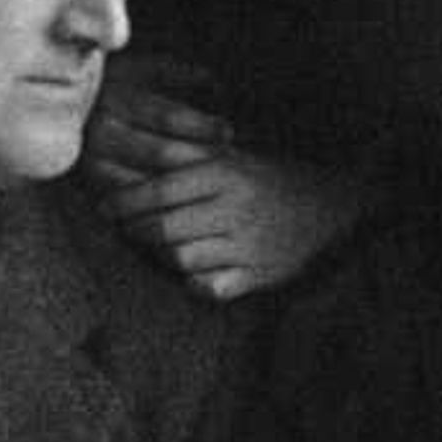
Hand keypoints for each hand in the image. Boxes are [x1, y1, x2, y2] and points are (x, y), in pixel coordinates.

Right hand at [80, 59, 235, 190]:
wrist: (57, 109)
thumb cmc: (113, 85)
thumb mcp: (140, 69)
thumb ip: (176, 72)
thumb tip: (214, 79)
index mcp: (117, 97)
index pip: (168, 116)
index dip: (201, 125)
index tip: (228, 132)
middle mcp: (102, 131)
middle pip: (160, 152)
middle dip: (198, 159)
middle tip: (231, 164)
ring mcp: (93, 162)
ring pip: (146, 181)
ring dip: (183, 185)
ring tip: (213, 184)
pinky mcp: (90, 187)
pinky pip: (132, 201)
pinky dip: (160, 203)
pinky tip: (185, 201)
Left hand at [96, 141, 369, 299]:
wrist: (338, 209)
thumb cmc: (275, 180)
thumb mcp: (237, 156)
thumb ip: (190, 156)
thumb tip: (130, 154)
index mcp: (228, 173)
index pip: (160, 189)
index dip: (124, 201)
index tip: (103, 207)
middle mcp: (236, 208)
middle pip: (163, 228)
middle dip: (134, 231)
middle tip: (121, 229)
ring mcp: (248, 246)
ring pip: (180, 260)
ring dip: (161, 257)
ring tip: (153, 248)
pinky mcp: (259, 277)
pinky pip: (209, 287)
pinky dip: (195, 283)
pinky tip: (193, 273)